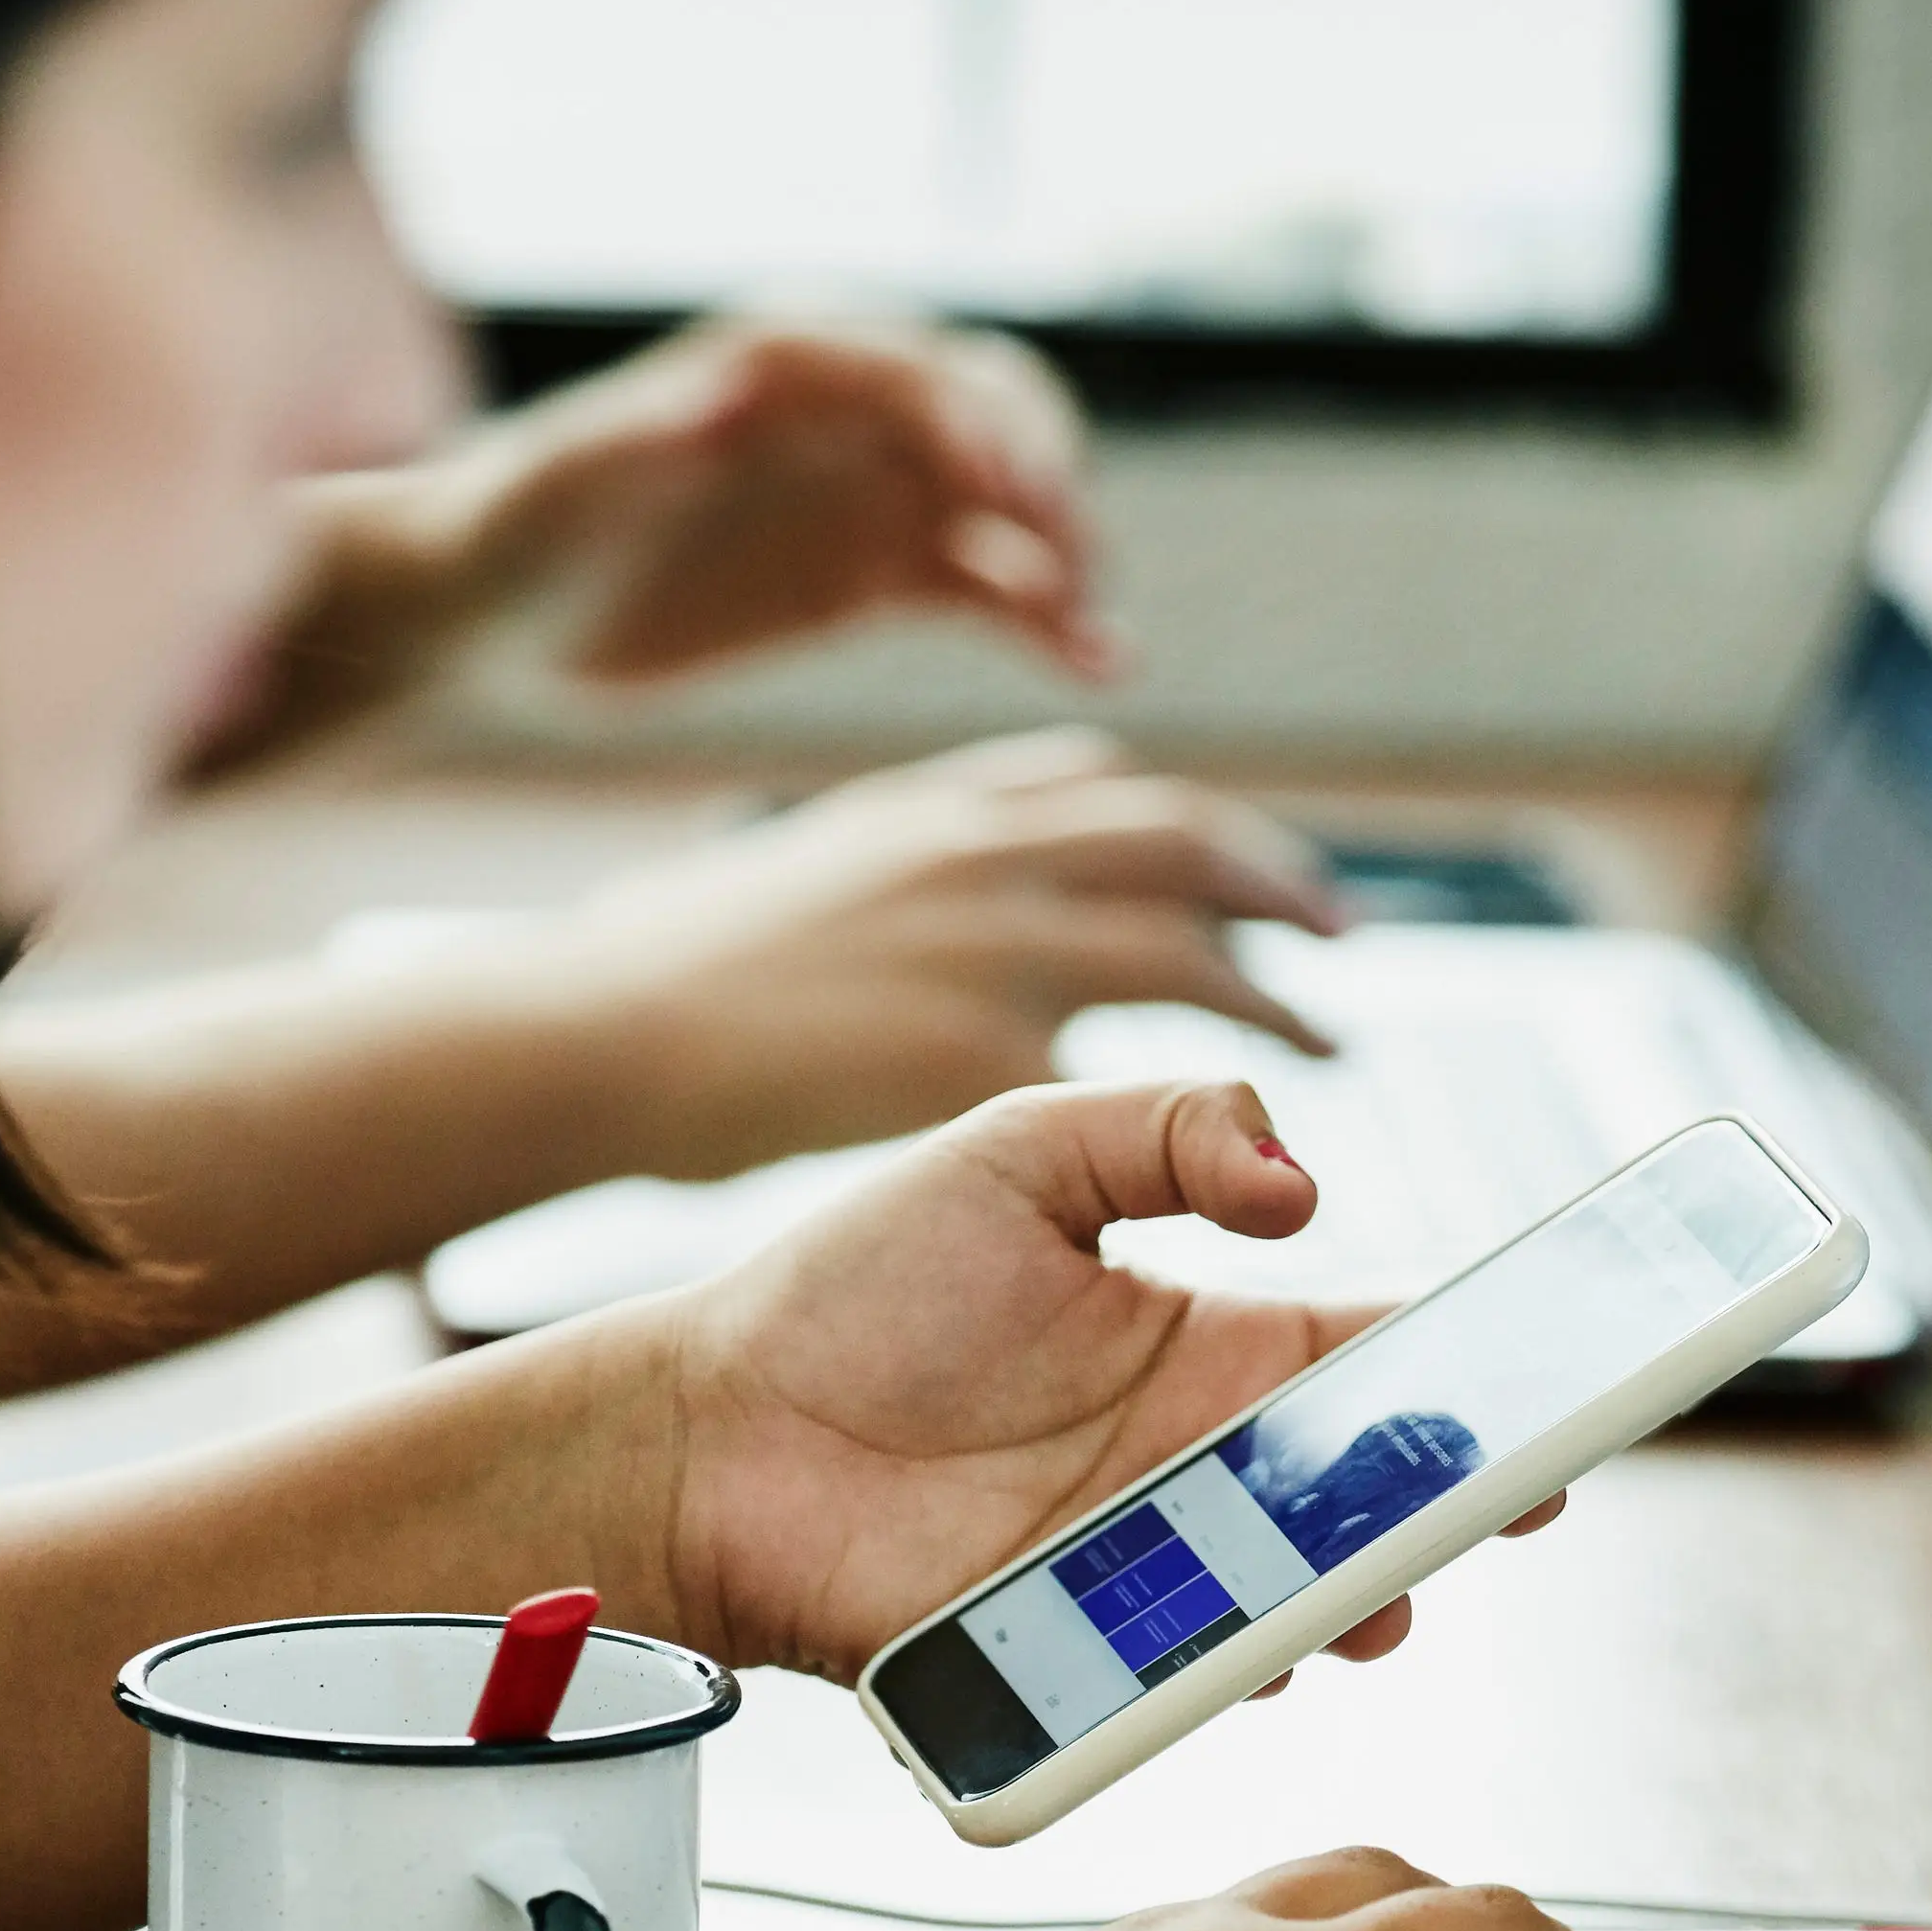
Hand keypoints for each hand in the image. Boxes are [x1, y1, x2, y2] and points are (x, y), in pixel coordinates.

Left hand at [419, 311, 1116, 686]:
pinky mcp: (870, 576)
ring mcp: (866, 494)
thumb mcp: (564, 485)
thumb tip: (722, 395)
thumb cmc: (513, 527)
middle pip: (994, 417)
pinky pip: (983, 588)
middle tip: (1064, 565)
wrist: (493, 611)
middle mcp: (844, 415)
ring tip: (1095, 633)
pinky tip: (1094, 664)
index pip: (915, 369)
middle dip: (1044, 478)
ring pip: (1006, 511)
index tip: (1007, 499)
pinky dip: (1043, 620)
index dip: (975, 423)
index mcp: (783, 363)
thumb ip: (643, 441)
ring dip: (1064, 560)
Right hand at [468, 731, 1341, 1182]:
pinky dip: (1203, 1086)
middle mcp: (974, 857)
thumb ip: (902, 861)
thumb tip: (971, 861)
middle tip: (1338, 934)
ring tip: (1327, 1044)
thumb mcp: (791, 878)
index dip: (1195, 828)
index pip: (1104, 789)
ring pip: (1185, 944)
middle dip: (1273, 882)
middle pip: (1176, 841)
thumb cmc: (659, 986)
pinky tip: (1241, 1141)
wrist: (592, 1038)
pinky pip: (1129, 1061)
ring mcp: (985, 941)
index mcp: (928, 815)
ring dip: (1273, 994)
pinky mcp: (980, 1046)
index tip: (1247, 867)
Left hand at [646, 1070, 1525, 1683]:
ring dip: (1362, 1606)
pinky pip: (1188, 1681)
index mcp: (1213, 1348)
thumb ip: (1168, 1129)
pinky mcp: (1080, 1657)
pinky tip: (1253, 1648)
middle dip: (1459, 1511)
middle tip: (1515, 1506)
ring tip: (1383, 1597)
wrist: (705, 1432)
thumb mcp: (1016, 1152)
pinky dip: (1233, 1672)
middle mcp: (1199, 1470)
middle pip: (1375, 1502)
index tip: (1577, 1372)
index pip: (1386, 1359)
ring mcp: (1146, 1573)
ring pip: (1302, 1607)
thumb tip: (1304, 1179)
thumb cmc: (848, 1293)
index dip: (1487, 1371)